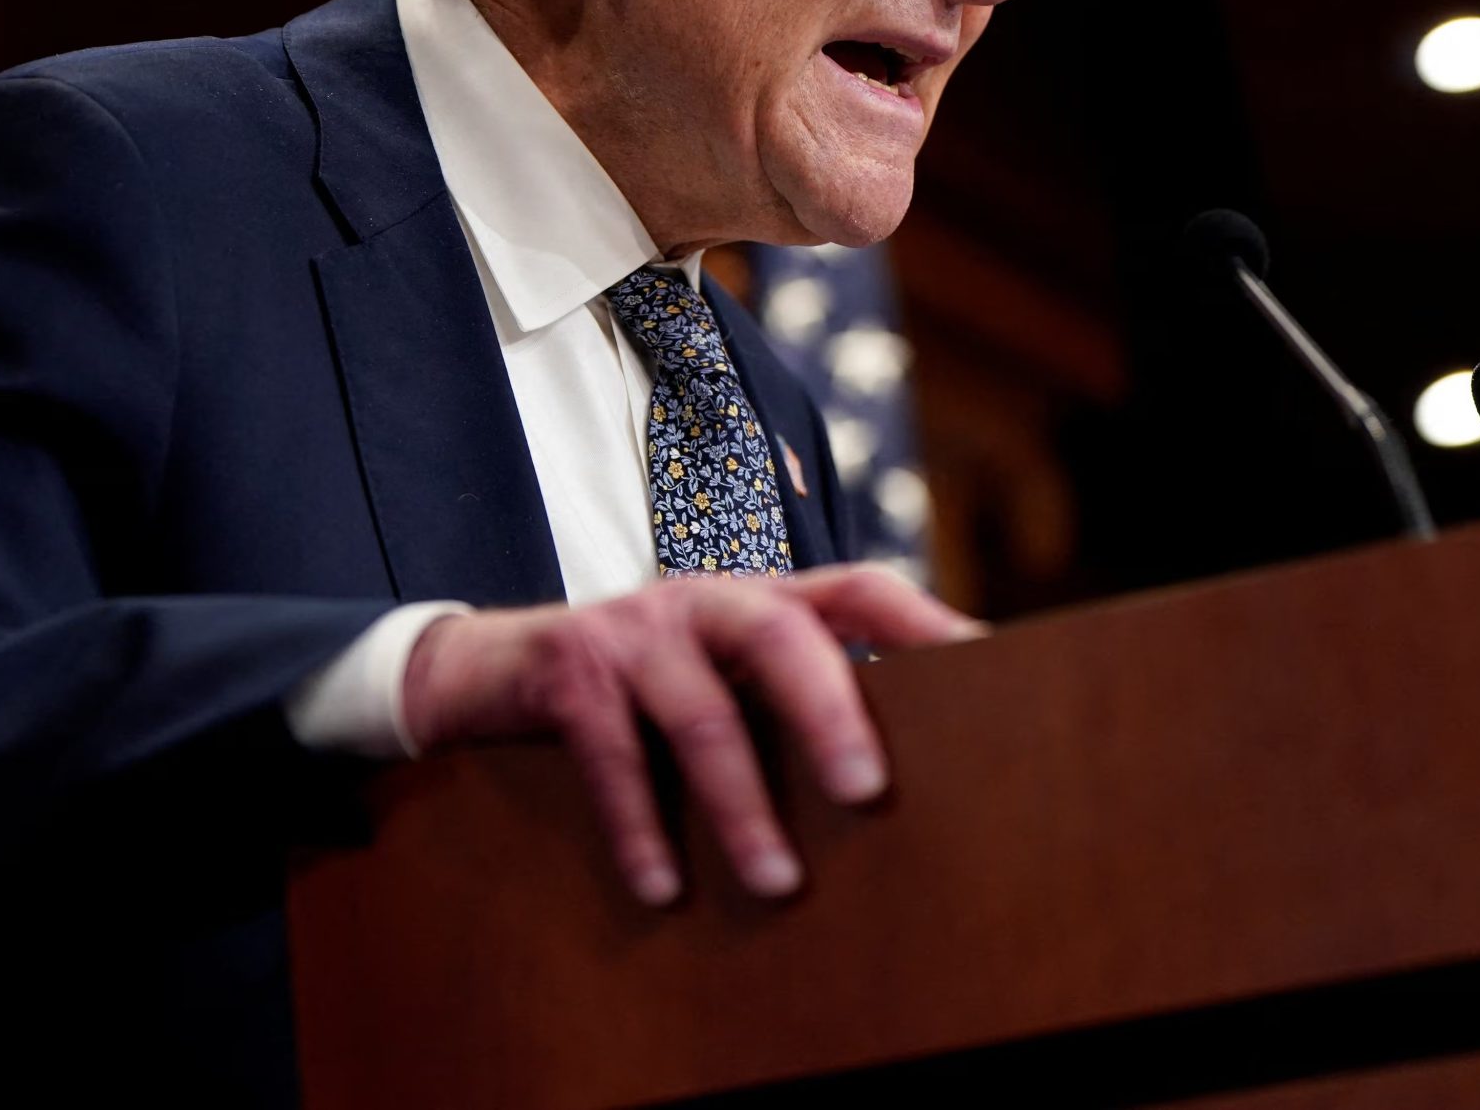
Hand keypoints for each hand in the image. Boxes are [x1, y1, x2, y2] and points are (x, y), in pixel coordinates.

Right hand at [399, 564, 984, 906]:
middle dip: (829, 713)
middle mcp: (703, 600)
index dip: (926, 623)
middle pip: (782, 635)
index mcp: (757, 600)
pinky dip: (640, 830)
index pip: (857, 591)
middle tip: (868, 793)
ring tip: (779, 885)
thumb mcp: (717, 677)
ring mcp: (633, 630)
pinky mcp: (569, 672)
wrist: (489, 669)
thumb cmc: (637, 690)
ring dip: (741, 807)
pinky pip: (613, 757)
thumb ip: (785, 701)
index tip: (990, 666)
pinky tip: (663, 889)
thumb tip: (891, 780)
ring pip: (701, 714)